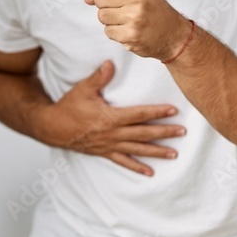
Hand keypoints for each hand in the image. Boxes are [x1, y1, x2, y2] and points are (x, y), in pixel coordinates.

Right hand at [34, 60, 184, 175]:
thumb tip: (110, 63)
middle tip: (182, 133)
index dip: (157, 112)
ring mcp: (110, 145)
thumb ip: (98, 77)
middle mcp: (113, 134)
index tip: (173, 111)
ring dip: (156, 152)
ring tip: (174, 154)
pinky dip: (137, 168)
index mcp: (110, 117)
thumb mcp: (83, 89)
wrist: (53, 128)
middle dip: (164, 133)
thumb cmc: (69, 107)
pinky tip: (150, 172)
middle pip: (143, 134)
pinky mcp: (105, 152)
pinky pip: (123, 162)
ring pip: (137, 150)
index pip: (139, 114)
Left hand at [84, 0, 190, 60]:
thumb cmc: (153, 10)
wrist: (173, 34)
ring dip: (111, 20)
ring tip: (127, 20)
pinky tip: (129, 30)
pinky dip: (116, 33)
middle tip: (123, 10)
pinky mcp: (130, 35)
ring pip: (101, 16)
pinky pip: (108, 32)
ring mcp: (133, 16)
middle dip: (107, 5)